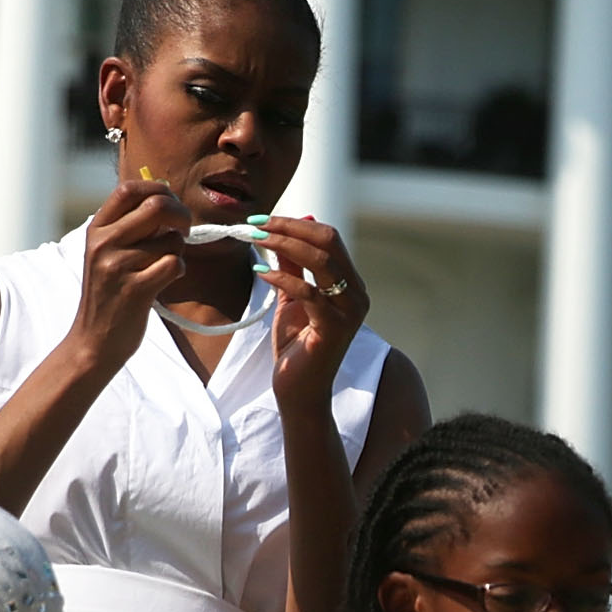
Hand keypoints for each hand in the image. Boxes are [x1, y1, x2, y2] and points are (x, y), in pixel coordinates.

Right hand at [67, 180, 190, 372]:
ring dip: (177, 252)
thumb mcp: (106, 252)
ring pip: (172, 240)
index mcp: (96, 229)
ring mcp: (117, 266)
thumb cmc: (109, 293)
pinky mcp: (135, 290)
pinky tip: (164, 282)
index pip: (129, 189)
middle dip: (181, 215)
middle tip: (183, 230)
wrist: (93, 341)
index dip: (158, 189)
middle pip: (157, 206)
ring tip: (161, 268)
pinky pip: (175, 264)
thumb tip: (167, 198)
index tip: (170, 204)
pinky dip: (178, 271)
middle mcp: (103, 243)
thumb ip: (130, 225)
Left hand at [252, 214, 368, 412]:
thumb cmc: (297, 346)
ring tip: (255, 240)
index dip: (295, 224)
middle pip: (328, 242)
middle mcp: (357, 294)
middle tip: (256, 225)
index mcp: (351, 283)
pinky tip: (260, 272)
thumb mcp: (293, 299)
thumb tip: (281, 232)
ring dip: (283, 245)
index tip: (263, 220)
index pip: (329, 238)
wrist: (300, 391)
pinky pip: (309, 293)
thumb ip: (292, 267)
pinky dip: (282, 278)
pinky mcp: (334, 328)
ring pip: (321, 262)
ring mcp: (350, 311)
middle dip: (289, 228)